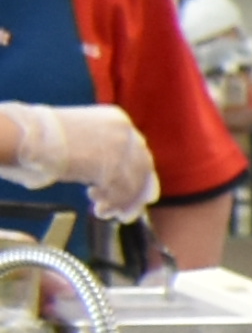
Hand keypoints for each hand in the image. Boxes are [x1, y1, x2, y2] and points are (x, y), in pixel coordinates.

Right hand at [0, 104, 156, 218]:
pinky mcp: (110, 164)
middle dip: (134, 194)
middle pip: (142, 168)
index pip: (139, 151)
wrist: (28, 136)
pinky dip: (112, 205)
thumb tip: (116, 179)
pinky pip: (120, 192)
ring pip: (131, 183)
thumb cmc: (46, 139)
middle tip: (124, 212)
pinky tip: (98, 209)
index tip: (139, 195)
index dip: (140, 177)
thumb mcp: (84, 138)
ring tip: (103, 210)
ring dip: (119, 202)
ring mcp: (119, 147)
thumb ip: (105, 151)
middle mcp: (124, 130)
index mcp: (118, 119)